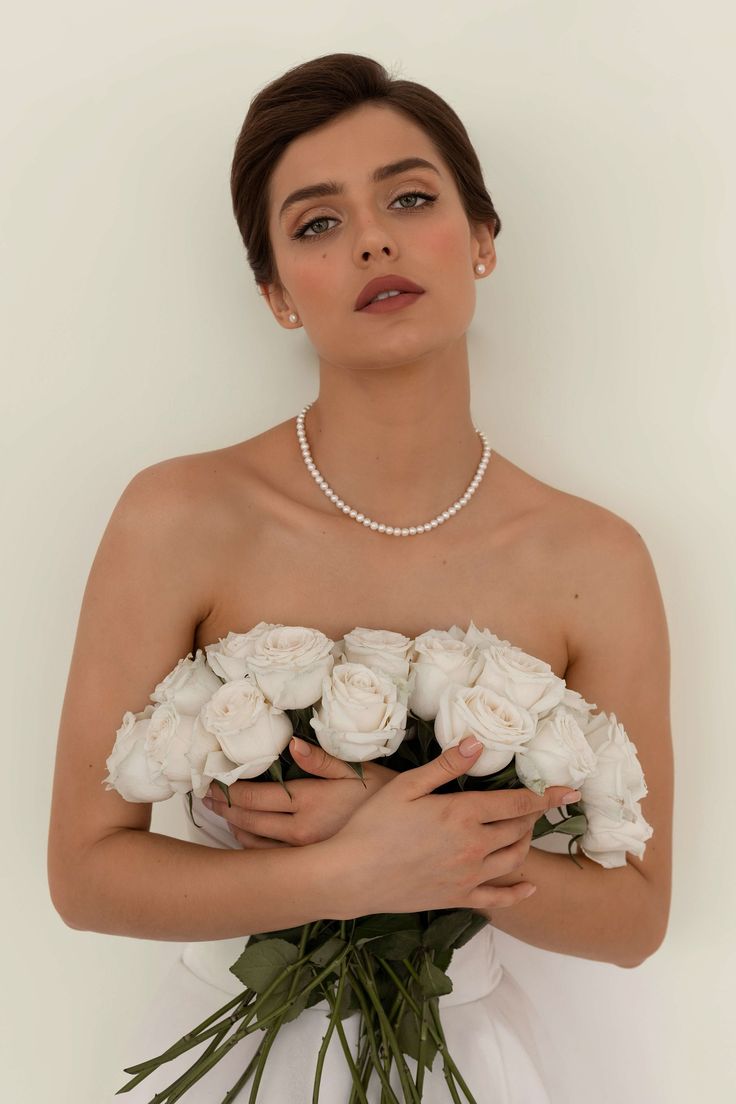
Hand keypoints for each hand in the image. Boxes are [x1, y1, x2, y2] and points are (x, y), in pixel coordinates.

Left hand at [202, 736, 396, 848]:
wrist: (406, 836)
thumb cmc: (383, 796)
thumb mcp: (356, 770)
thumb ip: (321, 760)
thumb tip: (291, 744)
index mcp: (308, 802)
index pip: (253, 796)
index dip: (227, 789)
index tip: (212, 780)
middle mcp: (299, 831)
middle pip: (246, 820)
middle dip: (222, 807)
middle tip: (205, 796)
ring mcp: (303, 852)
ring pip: (253, 843)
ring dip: (233, 826)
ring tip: (220, 812)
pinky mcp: (309, 864)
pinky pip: (269, 858)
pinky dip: (250, 845)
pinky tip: (246, 834)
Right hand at [322, 736, 579, 917]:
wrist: (351, 876)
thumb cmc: (373, 825)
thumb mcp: (406, 786)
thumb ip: (445, 766)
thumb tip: (478, 743)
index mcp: (462, 815)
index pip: (516, 803)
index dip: (545, 796)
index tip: (569, 791)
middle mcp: (473, 847)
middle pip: (518, 829)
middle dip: (533, 816)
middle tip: (538, 805)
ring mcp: (468, 876)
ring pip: (513, 860)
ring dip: (525, 844)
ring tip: (526, 831)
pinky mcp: (457, 898)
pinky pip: (498, 898)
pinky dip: (518, 892)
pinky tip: (529, 886)